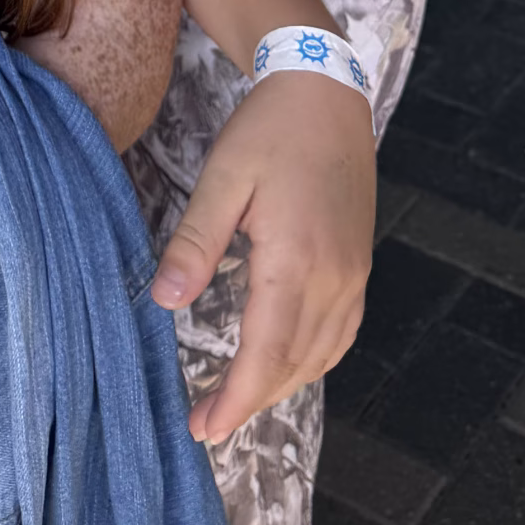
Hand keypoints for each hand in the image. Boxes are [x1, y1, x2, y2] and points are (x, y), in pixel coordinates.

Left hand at [151, 71, 375, 442]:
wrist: (327, 95)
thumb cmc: (269, 131)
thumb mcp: (222, 178)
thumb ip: (195, 242)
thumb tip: (165, 301)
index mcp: (297, 261)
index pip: (265, 353)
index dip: (235, 399)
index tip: (203, 430)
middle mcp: (334, 279)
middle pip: (293, 365)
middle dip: (249, 402)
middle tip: (205, 426)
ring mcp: (353, 276)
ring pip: (320, 356)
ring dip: (279, 385)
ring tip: (234, 401)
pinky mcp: (358, 267)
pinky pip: (339, 334)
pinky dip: (309, 360)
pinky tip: (283, 362)